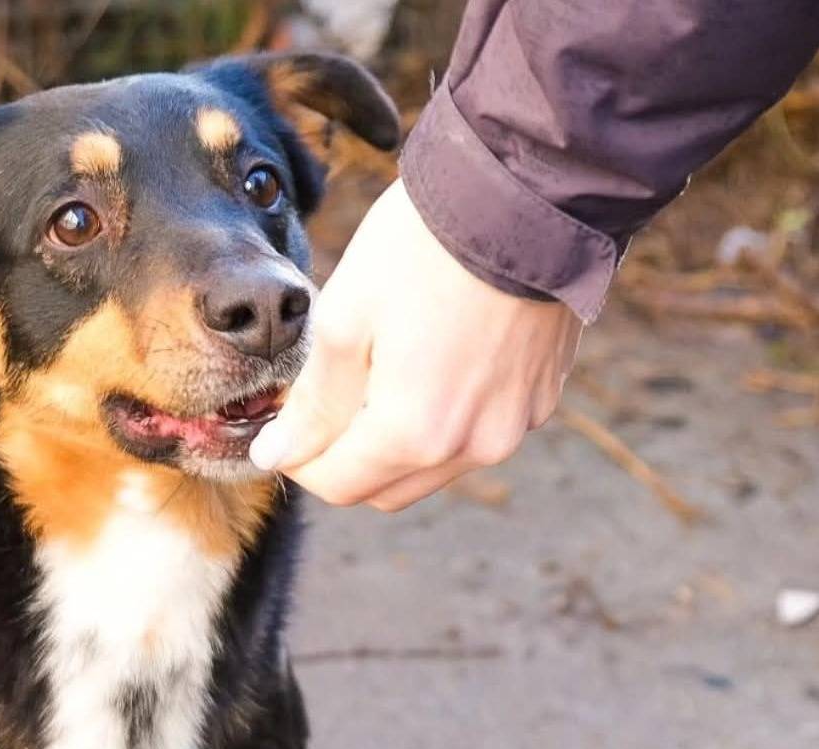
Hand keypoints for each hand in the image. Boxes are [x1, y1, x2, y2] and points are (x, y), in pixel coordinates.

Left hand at [250, 179, 582, 509]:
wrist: (527, 190)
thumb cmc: (423, 248)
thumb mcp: (345, 319)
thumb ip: (313, 403)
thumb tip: (278, 455)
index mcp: (414, 433)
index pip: (338, 486)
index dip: (298, 461)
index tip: (279, 428)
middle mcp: (472, 446)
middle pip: (385, 488)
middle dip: (343, 460)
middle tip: (319, 405)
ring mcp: (514, 426)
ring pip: (432, 468)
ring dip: (393, 444)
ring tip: (373, 377)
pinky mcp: (541, 399)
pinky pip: (476, 434)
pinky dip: (442, 420)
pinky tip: (428, 364)